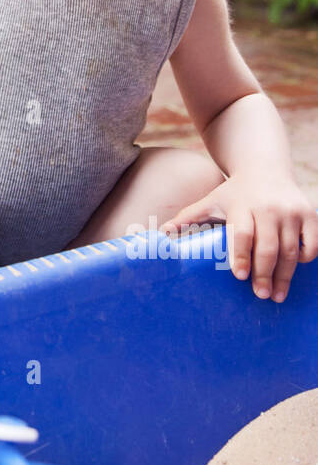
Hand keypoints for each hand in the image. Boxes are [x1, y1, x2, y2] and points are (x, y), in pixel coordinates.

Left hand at [157, 173, 317, 302]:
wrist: (265, 168)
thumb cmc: (233, 193)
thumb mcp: (210, 201)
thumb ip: (188, 218)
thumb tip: (162, 234)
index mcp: (242, 206)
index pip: (242, 233)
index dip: (241, 255)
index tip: (240, 276)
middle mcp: (269, 208)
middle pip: (268, 247)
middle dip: (264, 274)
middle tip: (260, 296)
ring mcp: (291, 211)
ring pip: (290, 250)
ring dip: (284, 275)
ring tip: (276, 295)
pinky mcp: (309, 215)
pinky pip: (311, 243)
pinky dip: (306, 258)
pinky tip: (295, 270)